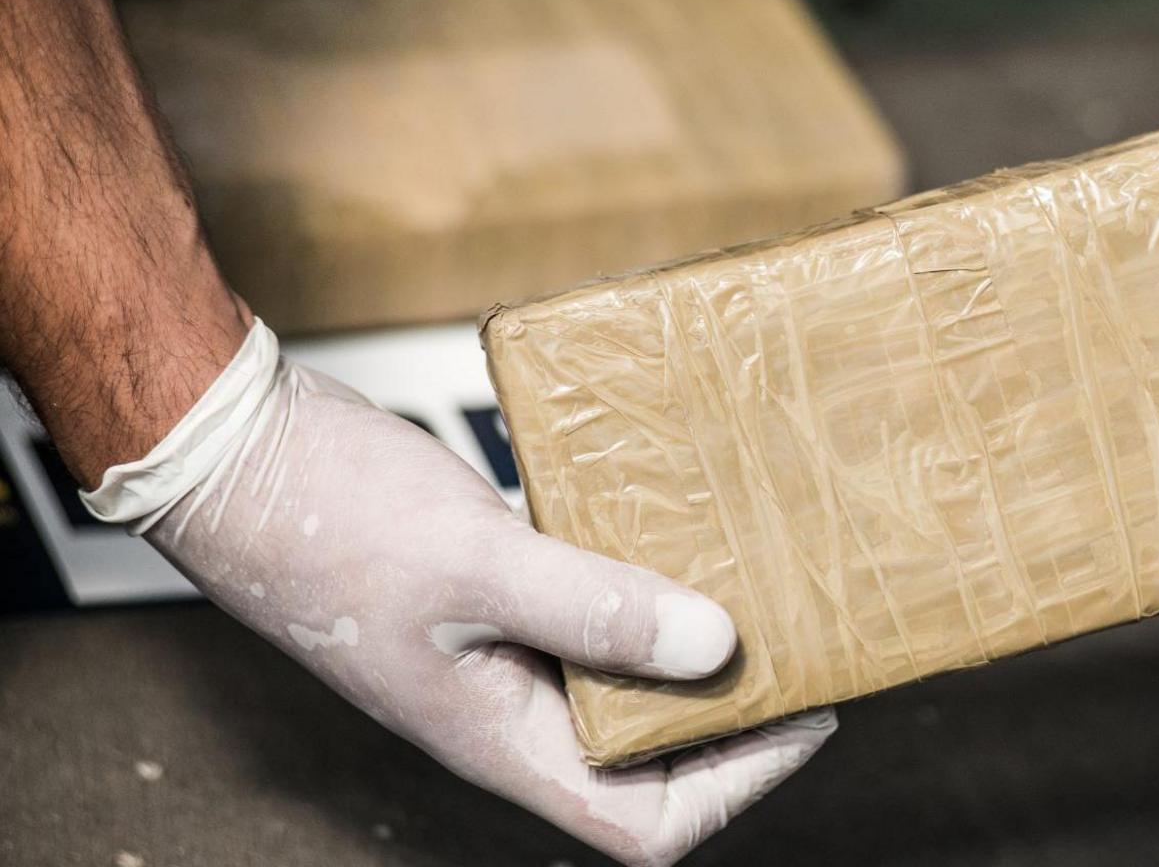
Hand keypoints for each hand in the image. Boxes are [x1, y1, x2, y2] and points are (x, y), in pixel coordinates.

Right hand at [88, 320, 831, 866]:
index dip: (736, 787)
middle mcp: (506, 710)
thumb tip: (719, 647)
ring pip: (619, 680)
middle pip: (645, 760)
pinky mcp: (489, 593)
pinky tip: (679, 527)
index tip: (806, 712)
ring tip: (763, 583)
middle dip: (730, 715)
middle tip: (803, 640)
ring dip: (690, 644)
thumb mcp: (478, 565)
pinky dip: (640, 581)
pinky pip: (587, 609)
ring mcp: (495, 653)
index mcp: (500, 739)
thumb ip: (596, 607)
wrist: (232, 454)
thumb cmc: (329, 519)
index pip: (642, 824)